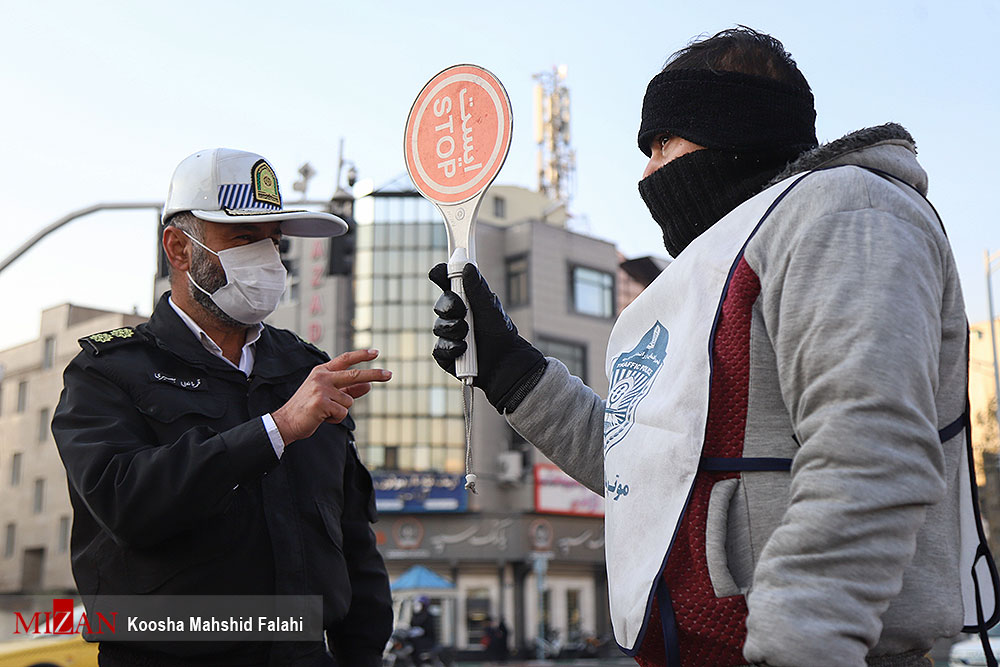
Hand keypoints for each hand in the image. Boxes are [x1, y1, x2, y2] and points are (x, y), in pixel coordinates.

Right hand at [271, 349, 390, 443]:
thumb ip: (349, 390)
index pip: (345, 359)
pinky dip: (336, 419)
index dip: (361, 355)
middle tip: (390, 374)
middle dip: (374, 374)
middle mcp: (322, 377)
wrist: (287, 422)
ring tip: (325, 412)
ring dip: (341, 410)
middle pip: (354, 374)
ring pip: (349, 400)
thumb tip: (369, 386)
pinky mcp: (321, 402)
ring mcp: (321, 389)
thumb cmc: (308, 408)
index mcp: (322, 372)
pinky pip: (342, 412)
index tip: (376, 352)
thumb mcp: (329, 395)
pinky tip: (322, 417)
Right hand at [429, 263, 545, 412]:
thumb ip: (477, 288)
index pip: (446, 284)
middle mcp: (453, 316)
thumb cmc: (500, 333)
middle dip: (449, 306)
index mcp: (464, 301)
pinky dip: (452, 348)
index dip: (440, 275)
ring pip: (439, 327)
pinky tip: (464, 350)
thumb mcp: (490, 308)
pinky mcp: (445, 355)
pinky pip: (439, 348)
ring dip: (454, 329)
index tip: (439, 272)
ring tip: (469, 335)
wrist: (506, 363)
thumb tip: (468, 266)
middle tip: (462, 310)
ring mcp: (448, 335)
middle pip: (440, 304)